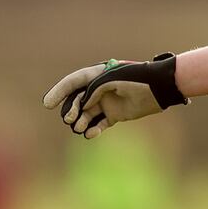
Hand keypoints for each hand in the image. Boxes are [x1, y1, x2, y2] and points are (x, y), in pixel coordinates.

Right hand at [41, 53, 188, 138]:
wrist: (160, 88)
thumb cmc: (136, 79)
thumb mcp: (111, 81)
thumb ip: (93, 91)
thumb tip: (82, 106)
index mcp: (98, 74)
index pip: (74, 82)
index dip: (59, 91)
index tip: (47, 104)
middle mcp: (100, 88)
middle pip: (77, 100)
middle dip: (70, 110)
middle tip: (70, 120)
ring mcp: (107, 102)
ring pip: (86, 114)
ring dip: (80, 122)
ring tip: (80, 128)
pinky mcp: (115, 115)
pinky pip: (99, 124)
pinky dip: (93, 130)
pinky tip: (90, 134)